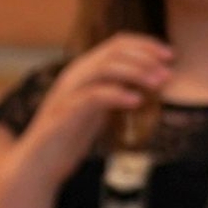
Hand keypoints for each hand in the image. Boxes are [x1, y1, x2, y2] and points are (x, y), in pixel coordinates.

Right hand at [18, 34, 173, 175]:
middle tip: (168, 73)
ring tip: (158, 85)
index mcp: (83, 70)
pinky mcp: (65, 113)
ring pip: (105, 68)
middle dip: (146, 58)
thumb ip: (115, 93)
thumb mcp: (97, 108)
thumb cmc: (69, 136)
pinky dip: (118, 95)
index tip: (170, 55)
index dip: (145, 45)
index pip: (117, 43)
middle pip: (114, 51)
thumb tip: (150, 84)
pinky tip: (137, 102)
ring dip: (136, 72)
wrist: (37, 164)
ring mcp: (68, 92)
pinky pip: (94, 96)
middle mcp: (74, 75)